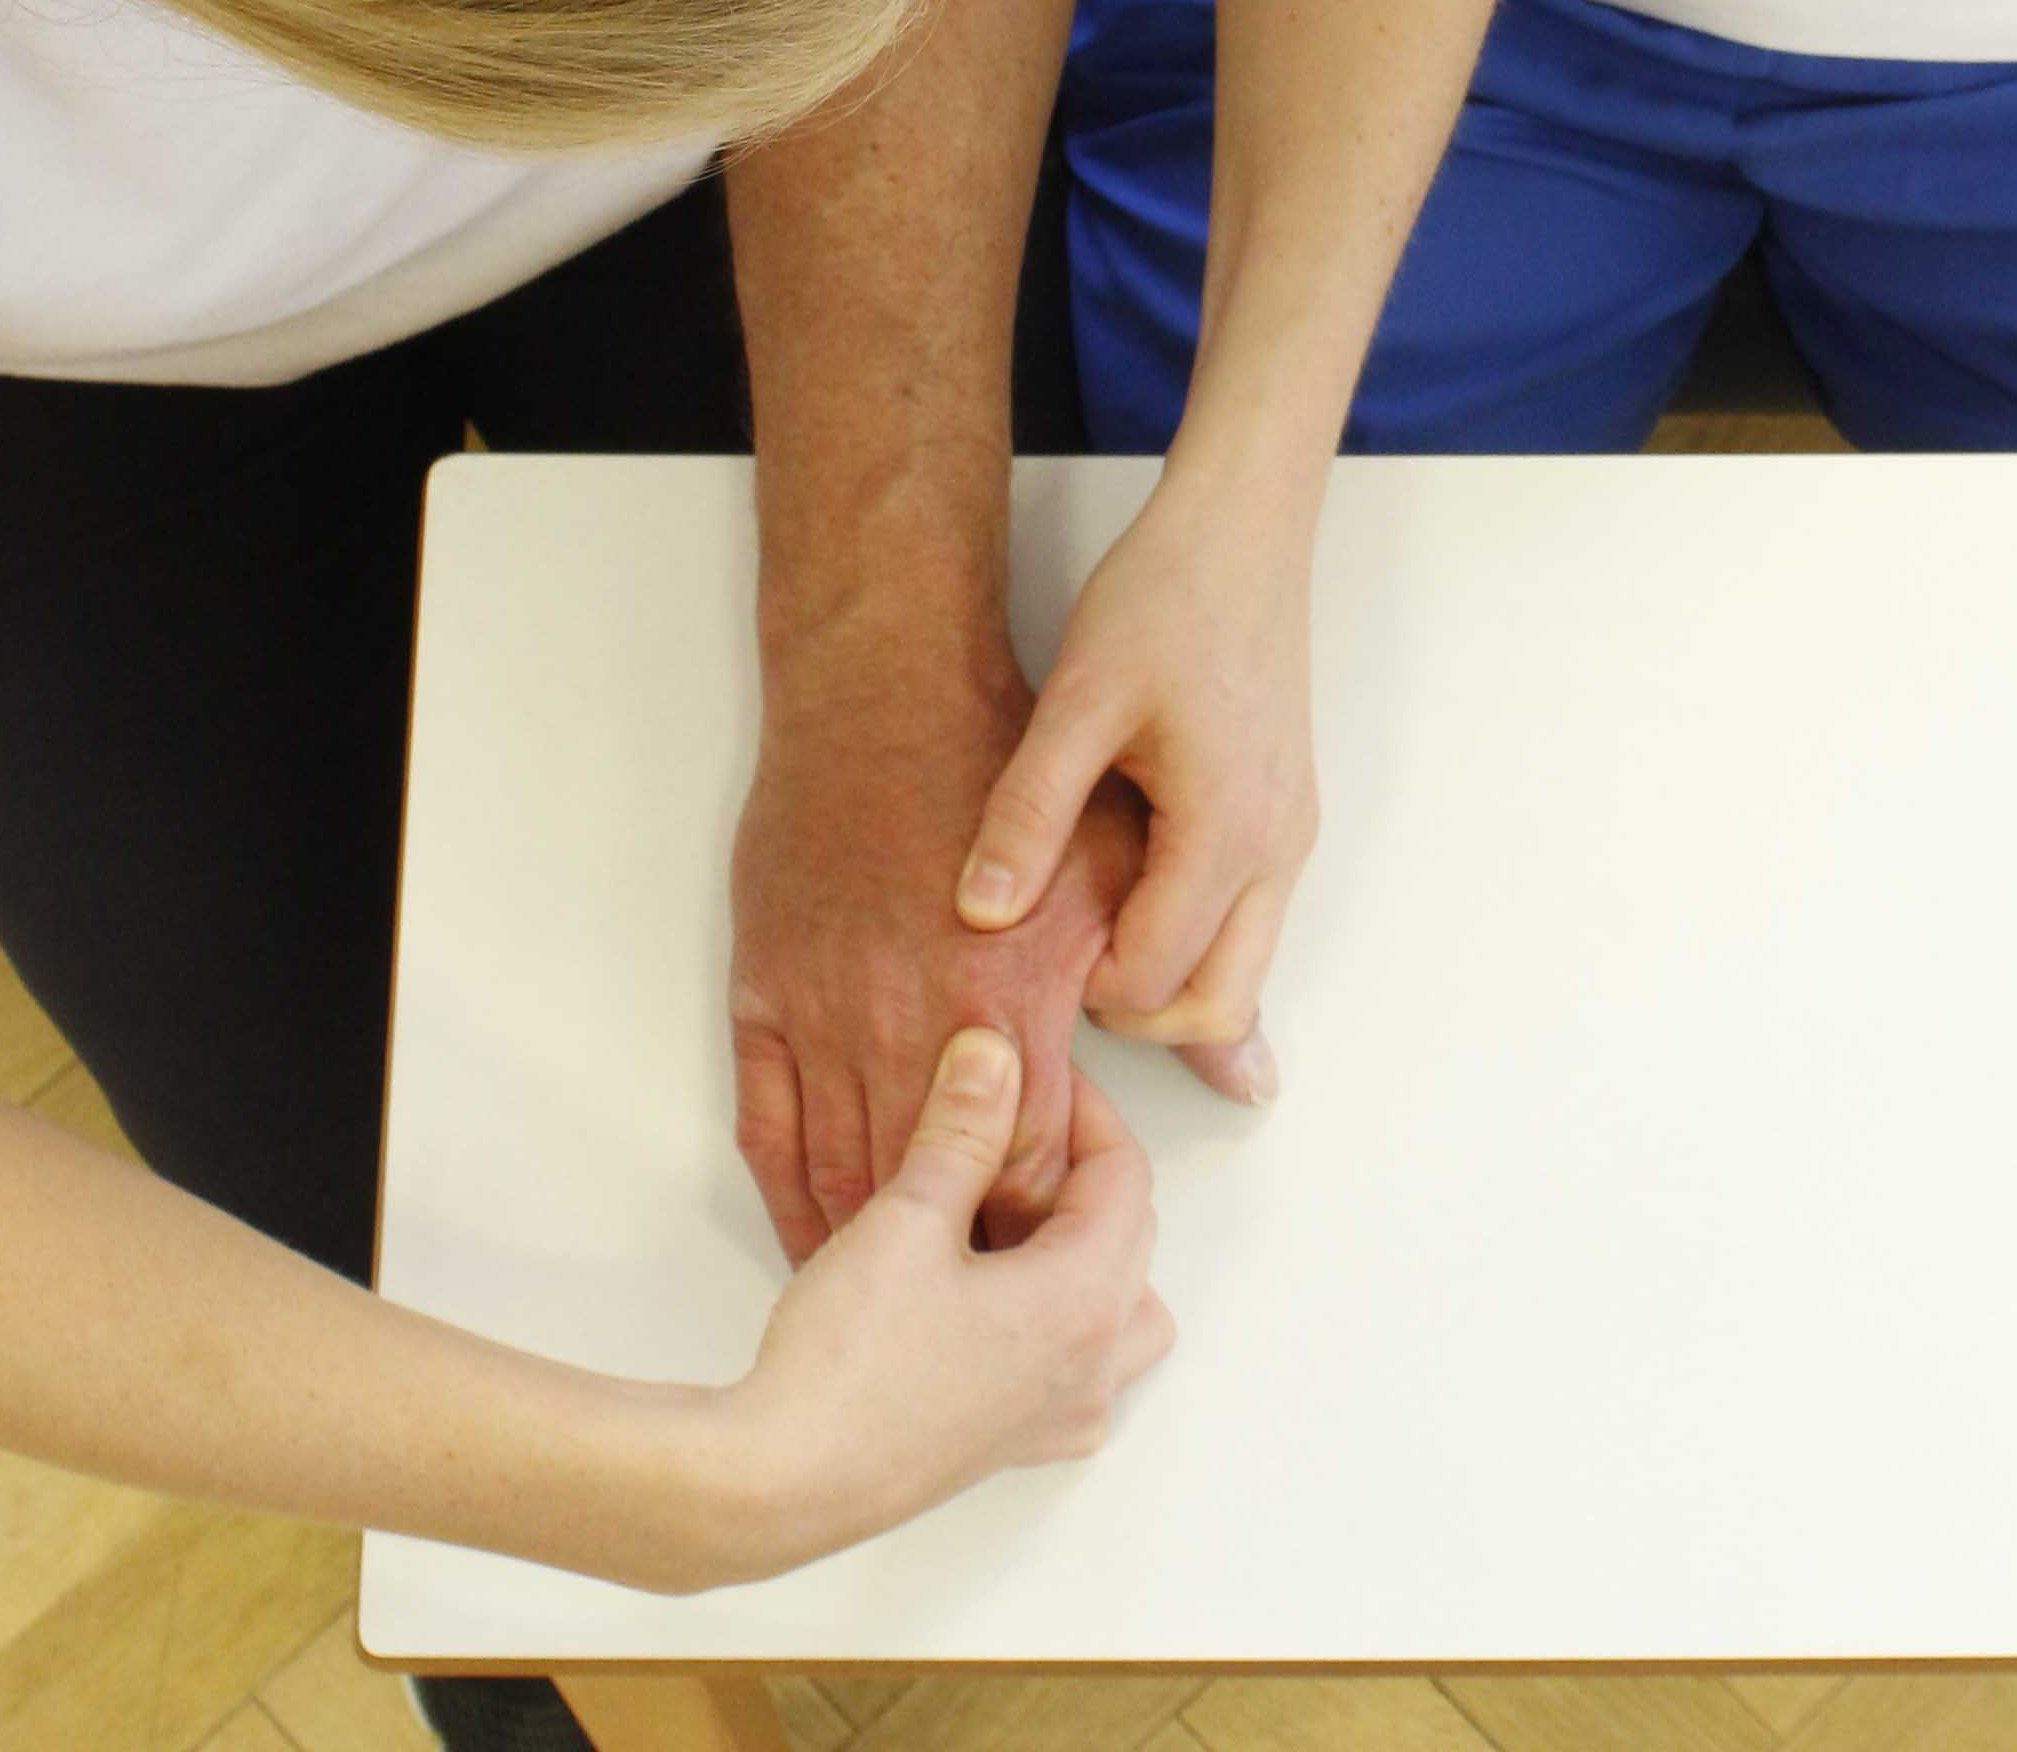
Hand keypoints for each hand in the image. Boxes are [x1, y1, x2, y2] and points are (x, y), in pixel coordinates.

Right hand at [712, 1030, 1173, 1574]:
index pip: (1124, 1178)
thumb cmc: (845, 1363)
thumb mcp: (906, 1220)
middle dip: (1081, 1178)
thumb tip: (993, 1058)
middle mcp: (1090, 1367)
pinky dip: (1063, 1328)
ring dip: (1088, 1259)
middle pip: (1129, 1240)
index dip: (1084, 1114)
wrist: (782, 1480)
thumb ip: (961, 1131)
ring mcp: (1055, 1418)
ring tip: (1015, 1221)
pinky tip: (995, 1304)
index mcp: (1084, 1303)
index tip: (1030, 1082)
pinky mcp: (1012, 1448)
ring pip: (1122, 1316)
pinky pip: (1080, 1374)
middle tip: (1015, 1137)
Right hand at [732, 655, 1135, 1263]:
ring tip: (899, 1307)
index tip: (1055, 1270)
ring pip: (846, 1173)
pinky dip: (790, 1195)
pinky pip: (769, 1127)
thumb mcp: (1121, 879)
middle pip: (939, 1194)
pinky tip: (813, 1238)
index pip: (1037, 1171)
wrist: (881, 695)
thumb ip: (1184, 993)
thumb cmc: (1007, 775)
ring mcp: (826, 1013)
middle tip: (978, 1320)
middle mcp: (915, 1023)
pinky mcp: (762, 996)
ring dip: (872, 1248)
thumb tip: (1253, 1079)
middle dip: (963, 1266)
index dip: (1046, 1233)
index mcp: (1010, 1005)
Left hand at [960, 464, 1317, 1106]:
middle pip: (1220, 1008)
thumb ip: (1029, 813)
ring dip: (1172, 981)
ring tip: (1088, 936)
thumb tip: (981, 914)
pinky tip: (1132, 908)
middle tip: (1060, 963)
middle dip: (1138, 1015)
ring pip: (1244, 975)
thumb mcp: (1078, 700)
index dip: (1081, 984)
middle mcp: (1277, 849)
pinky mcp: (1285, 818)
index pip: (1154, 981)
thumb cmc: (1167, 597)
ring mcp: (1291, 837)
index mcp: (1227, 830)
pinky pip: (1249, 923)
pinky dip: (1196, 942)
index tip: (1027, 937)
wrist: (1242, 528)